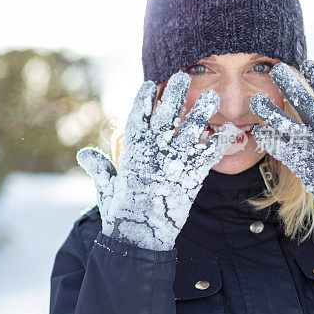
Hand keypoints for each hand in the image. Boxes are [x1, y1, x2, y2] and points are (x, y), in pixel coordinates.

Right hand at [76, 72, 240, 250]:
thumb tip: (85, 154)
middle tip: (183, 75)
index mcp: (132, 150)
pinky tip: (228, 131)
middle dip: (174, 93)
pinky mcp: (193, 176)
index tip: (150, 83)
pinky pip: (209, 154)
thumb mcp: (105, 187)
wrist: (139, 238)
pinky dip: (218, 142)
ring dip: (201, 111)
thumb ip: (99, 167)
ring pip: (190, 129)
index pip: (138, 116)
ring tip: (211, 96)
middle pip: (166, 114)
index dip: (144, 98)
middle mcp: (154, 150)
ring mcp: (174, 161)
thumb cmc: (121, 214)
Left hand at [249, 59, 313, 242]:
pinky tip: (256, 131)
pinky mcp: (302, 165)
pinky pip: (279, 149)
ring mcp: (313, 148)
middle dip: (290, 85)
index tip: (309, 63)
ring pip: (286, 124)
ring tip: (255, 100)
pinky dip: (268, 140)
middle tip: (276, 69)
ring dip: (270, 112)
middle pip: (305, 103)